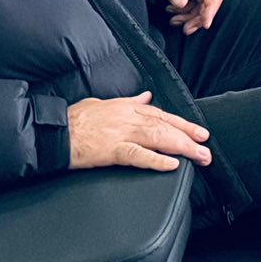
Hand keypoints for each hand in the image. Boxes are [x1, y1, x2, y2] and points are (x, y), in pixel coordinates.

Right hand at [68, 91, 210, 171]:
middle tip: (206, 149)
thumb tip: (146, 97)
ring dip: (182, 147)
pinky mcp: (111, 150)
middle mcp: (128, 118)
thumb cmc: (76, 119)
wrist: (54, 131)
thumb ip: (128, 101)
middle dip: (189, 137)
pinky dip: (156, 160)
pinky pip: (138, 155)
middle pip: (166, 126)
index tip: (199, 132)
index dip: (183, 124)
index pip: (162, 115)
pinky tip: (171, 165)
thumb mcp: (105, 103)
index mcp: (128, 108)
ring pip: (159, 138)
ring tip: (199, 156)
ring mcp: (121, 133)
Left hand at [136, 0, 224, 33]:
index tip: (205, 22)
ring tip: (176, 22)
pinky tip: (174, 15)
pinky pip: (193, 3)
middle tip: (188, 28)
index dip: (211, 7)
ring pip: (202, 4)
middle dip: (201, 16)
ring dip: (191, 16)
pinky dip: (185, 12)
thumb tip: (182, 3)